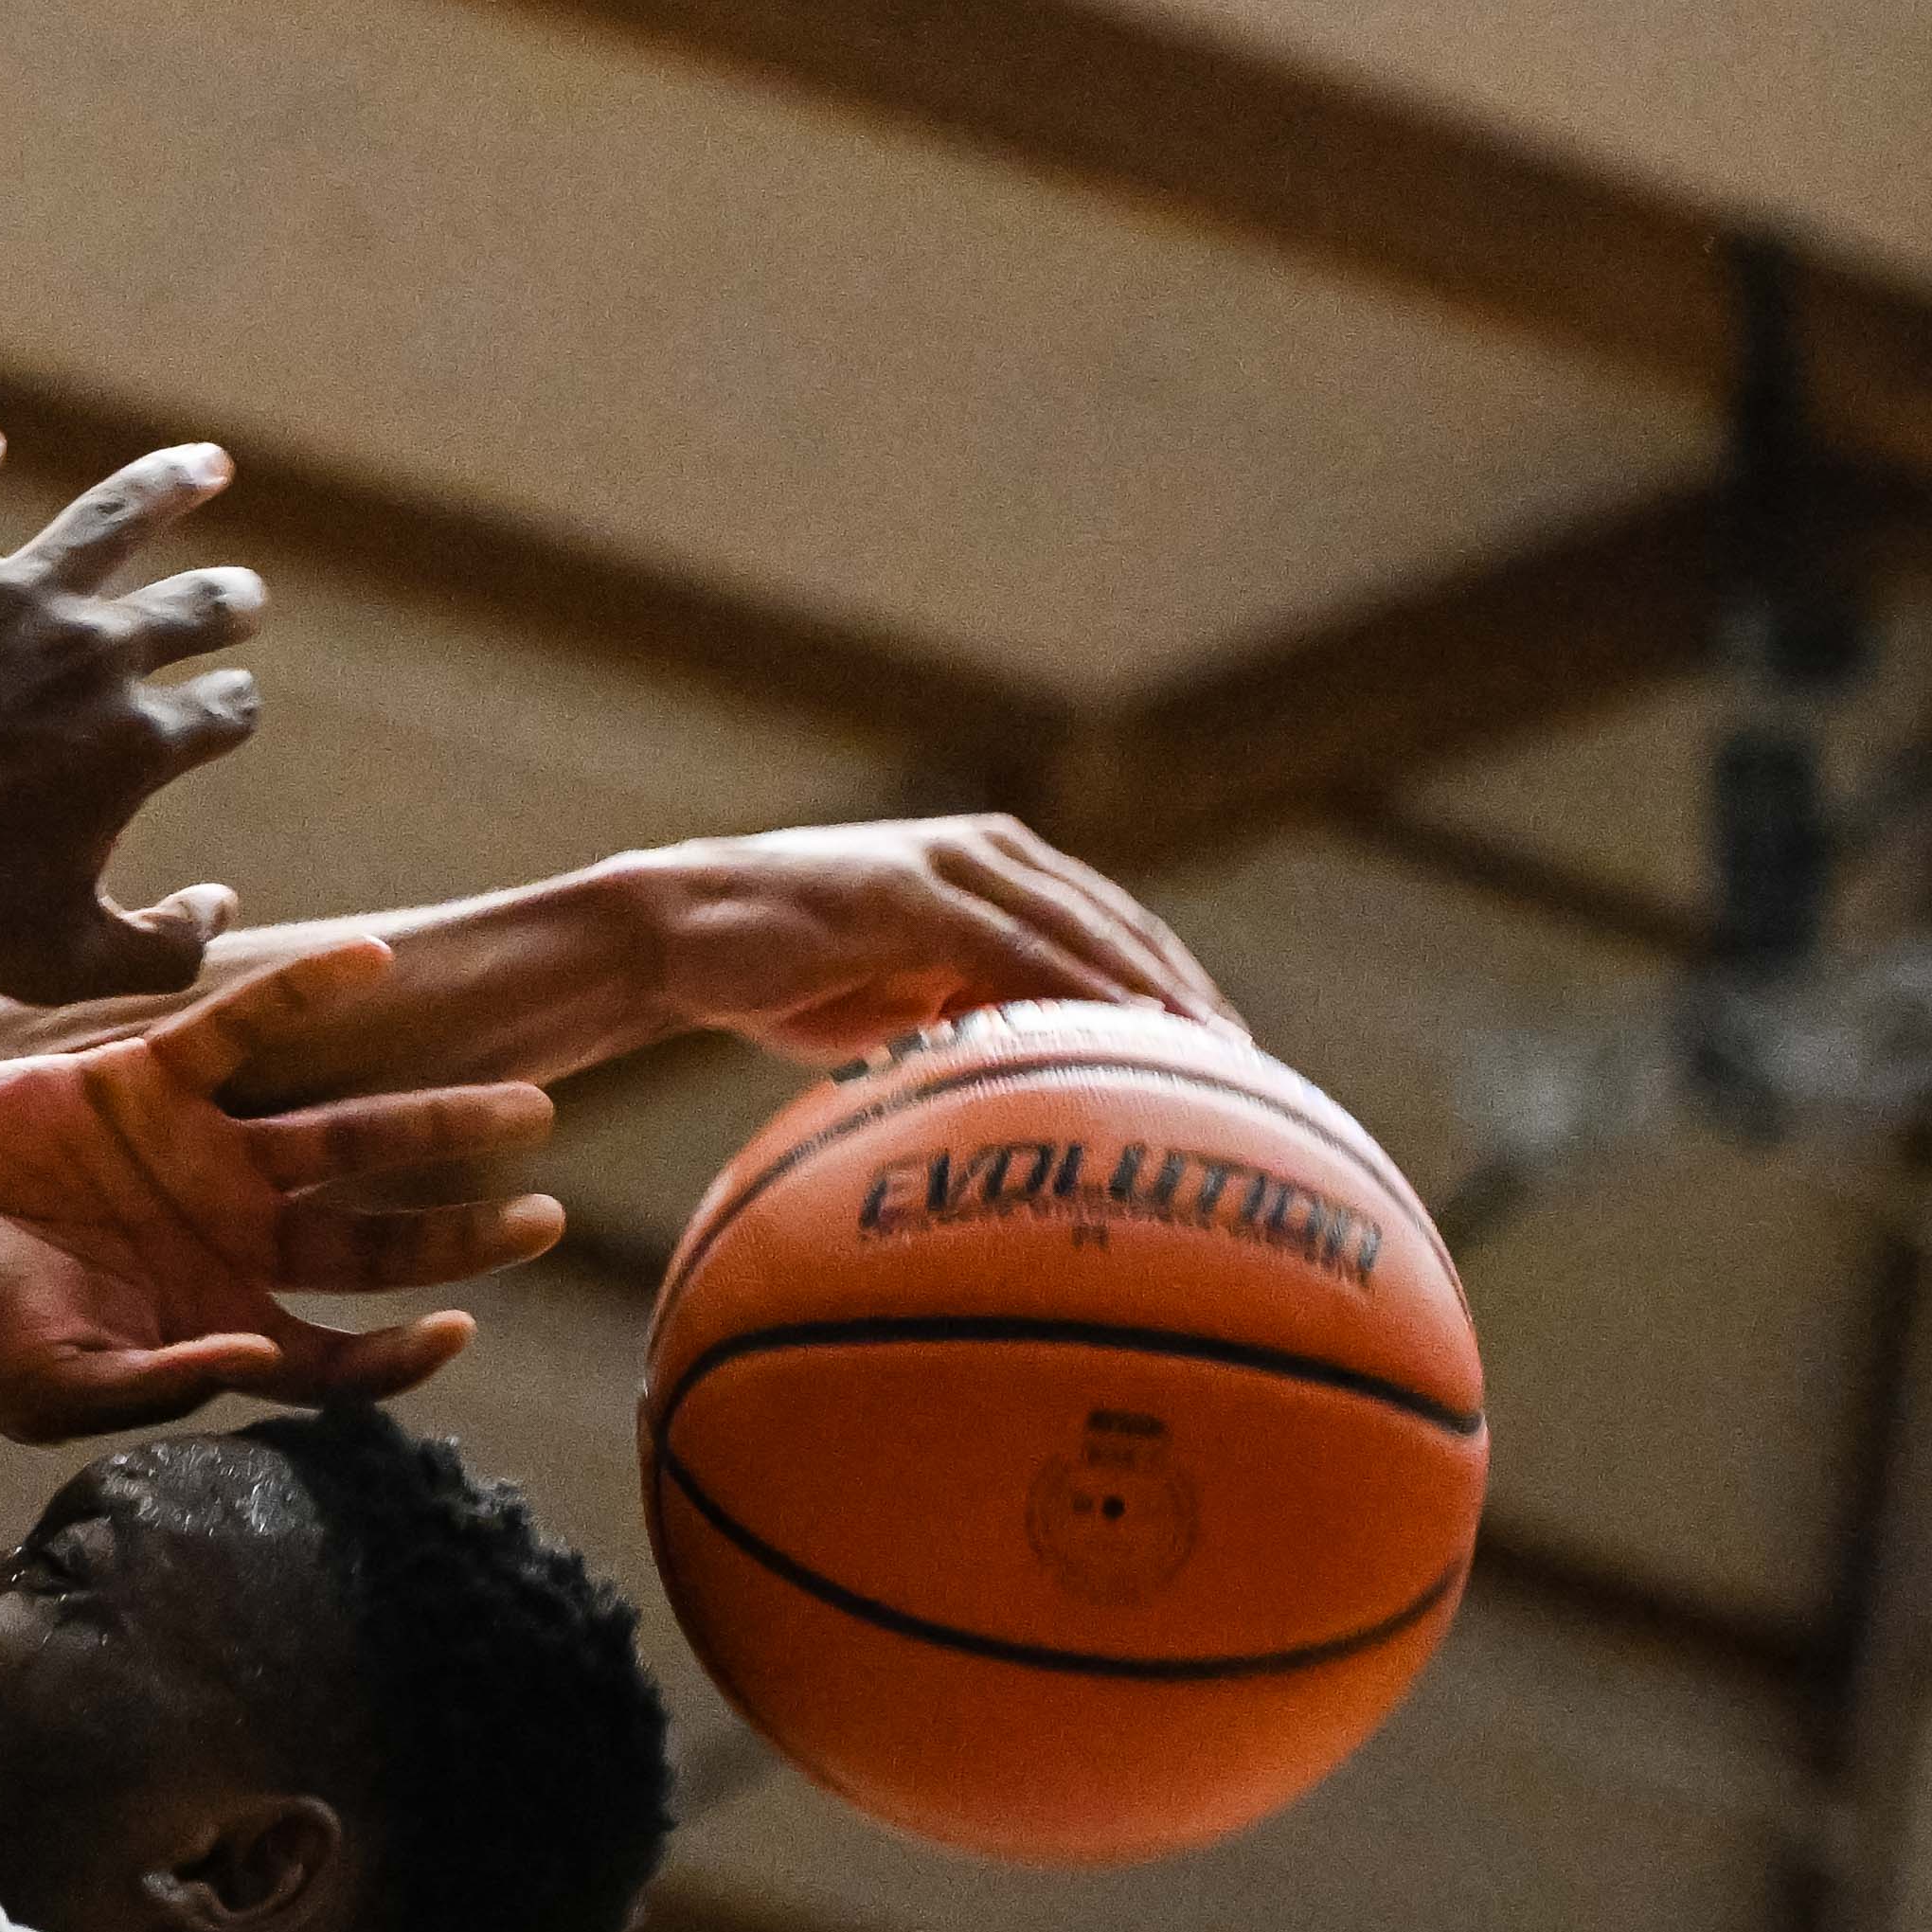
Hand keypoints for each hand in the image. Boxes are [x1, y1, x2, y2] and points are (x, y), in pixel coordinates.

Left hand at [0, 432, 263, 1005]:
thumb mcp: (70, 962)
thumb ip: (168, 948)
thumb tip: (224, 905)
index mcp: (137, 743)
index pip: (228, 707)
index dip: (230, 712)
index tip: (220, 714)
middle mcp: (90, 654)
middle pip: (197, 603)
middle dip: (229, 599)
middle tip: (236, 597)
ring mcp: (7, 604)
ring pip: (115, 516)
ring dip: (169, 483)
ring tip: (202, 465)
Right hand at [0, 942, 565, 1437]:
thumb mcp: (50, 1386)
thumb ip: (160, 1380)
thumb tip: (264, 1352)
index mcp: (212, 1322)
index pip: (338, 1354)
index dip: (403, 1352)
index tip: (462, 1330)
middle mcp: (224, 1240)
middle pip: (373, 1241)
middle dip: (461, 1232)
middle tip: (547, 1217)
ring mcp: (194, 1157)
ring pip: (343, 1136)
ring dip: (431, 1123)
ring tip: (525, 1113)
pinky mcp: (145, 1080)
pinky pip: (245, 1027)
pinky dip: (307, 993)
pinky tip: (373, 962)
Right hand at [647, 819, 1236, 1061]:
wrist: (681, 936)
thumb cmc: (787, 977)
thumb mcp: (902, 997)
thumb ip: (971, 1010)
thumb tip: (1035, 1078)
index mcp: (995, 869)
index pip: (1114, 928)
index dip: (1180, 986)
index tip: (1233, 1057)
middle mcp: (987, 853)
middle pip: (1119, 923)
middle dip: (1189, 992)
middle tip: (1250, 1068)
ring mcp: (948, 864)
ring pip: (1079, 926)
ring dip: (1151, 989)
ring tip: (1207, 1052)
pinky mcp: (906, 891)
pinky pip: (1007, 942)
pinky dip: (1070, 984)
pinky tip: (1118, 1028)